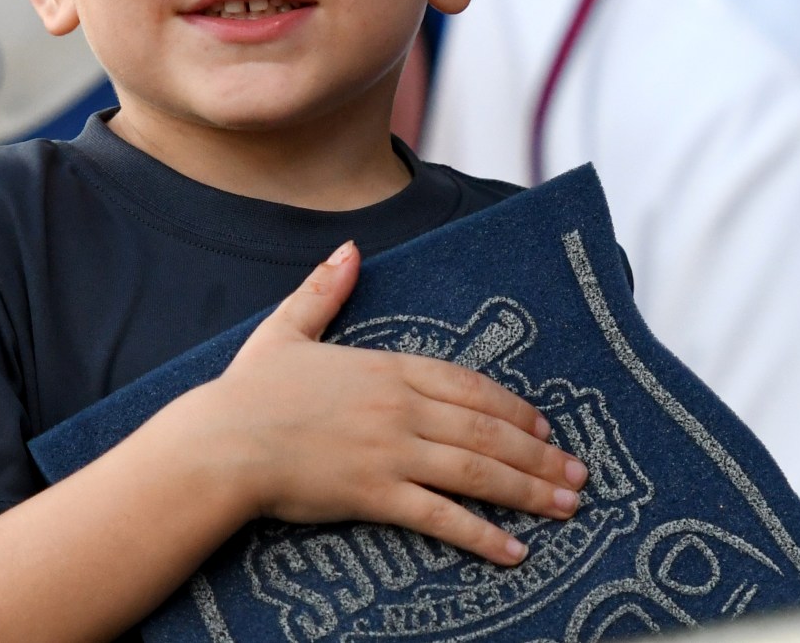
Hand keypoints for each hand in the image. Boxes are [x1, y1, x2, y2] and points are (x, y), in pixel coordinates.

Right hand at [172, 242, 588, 565]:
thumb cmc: (248, 391)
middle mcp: (400, 408)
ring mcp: (392, 451)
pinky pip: (442, 517)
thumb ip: (324, 289)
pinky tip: (515, 550)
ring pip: (478, 470)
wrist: (222, 442)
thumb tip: (350, 249)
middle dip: (539, 454)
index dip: (513, 407)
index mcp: (387, 368)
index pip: (469, 385)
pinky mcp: (376, 494)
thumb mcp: (287, 328)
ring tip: (567, 507)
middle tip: (578, 474)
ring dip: (529, 489)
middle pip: (487, 429)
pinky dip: (483, 535)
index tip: (544, 426)